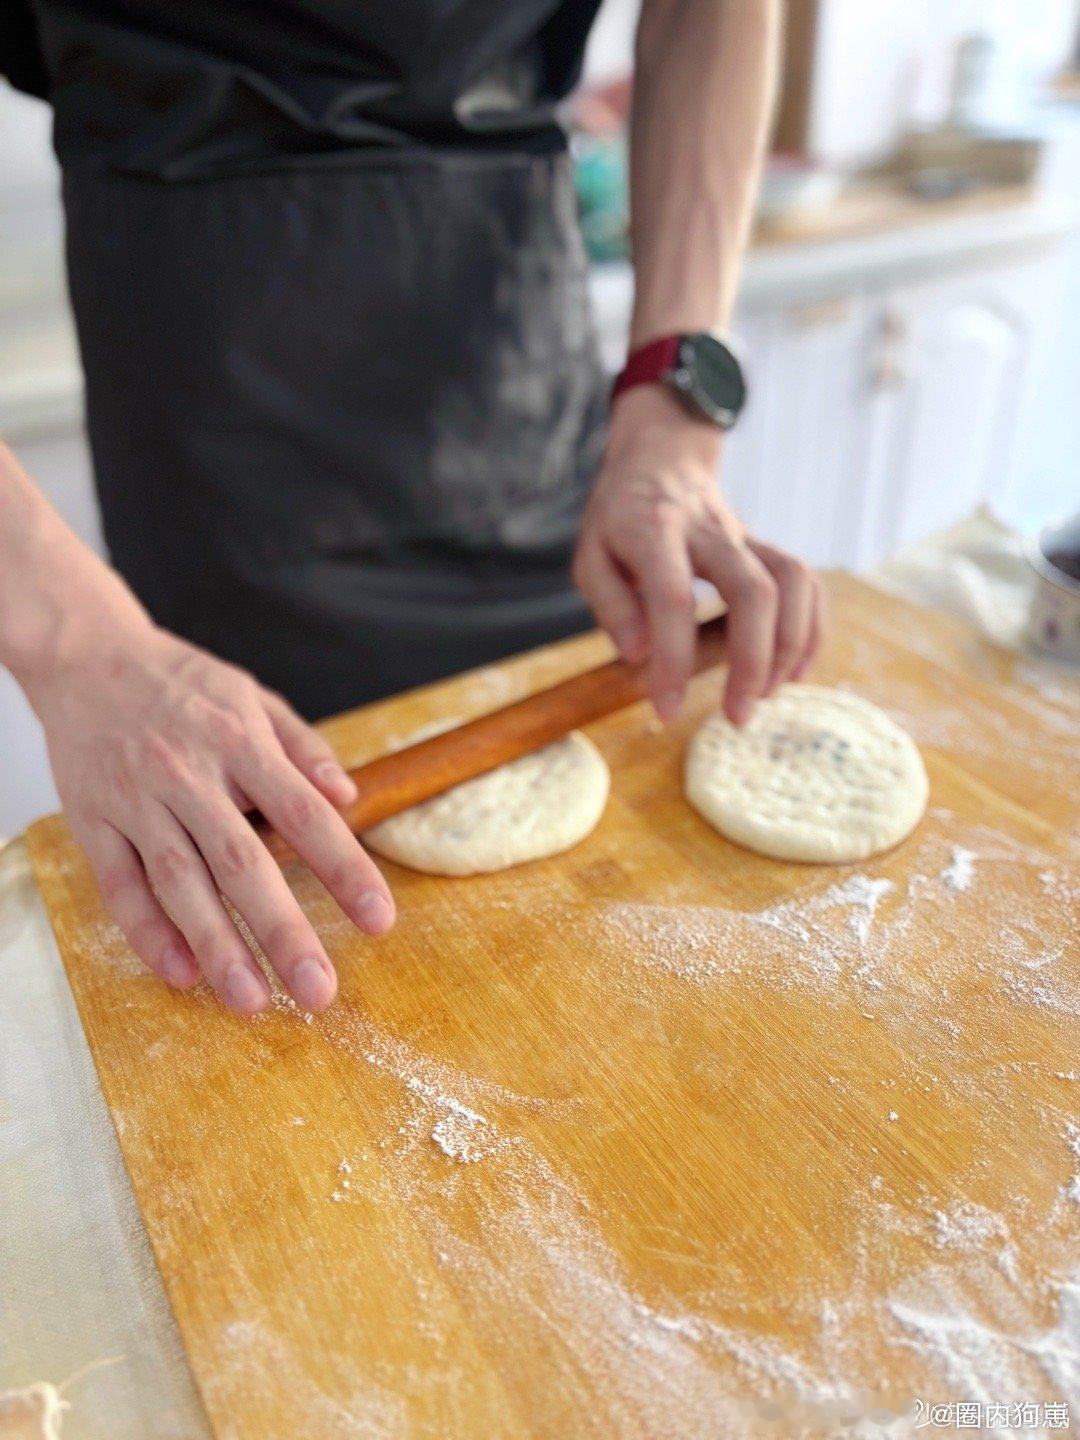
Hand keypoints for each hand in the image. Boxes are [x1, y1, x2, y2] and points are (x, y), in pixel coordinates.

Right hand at [26, 614, 393, 1014]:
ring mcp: (137, 800)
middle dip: (283, 930)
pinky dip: (148, 931)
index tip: (379, 918)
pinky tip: (180, 973)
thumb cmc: (181, 682)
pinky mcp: (93, 821)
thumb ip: (302, 747)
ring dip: (217, 946)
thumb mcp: (252, 696)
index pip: (304, 813)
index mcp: (239, 740)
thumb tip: (350, 796)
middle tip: (318, 988)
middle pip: (242, 862)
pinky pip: (120, 885)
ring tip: (253, 1000)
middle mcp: (189, 774)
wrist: (84, 655)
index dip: (344, 868)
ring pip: (180, 882)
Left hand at [573, 385, 823, 724]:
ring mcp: (746, 536)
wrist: (661, 463)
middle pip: (754, 589)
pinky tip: (792, 671)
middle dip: (752, 660)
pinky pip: (806, 582)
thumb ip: (611, 605)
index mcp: (654, 532)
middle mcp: (709, 531)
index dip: (673, 658)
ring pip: (792, 582)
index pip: (672, 598)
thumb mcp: (591, 557)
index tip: (667, 709)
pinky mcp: (766, 547)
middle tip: (737, 716)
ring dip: (789, 646)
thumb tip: (639, 655)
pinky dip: (810, 629)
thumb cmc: (620, 521)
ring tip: (764, 694)